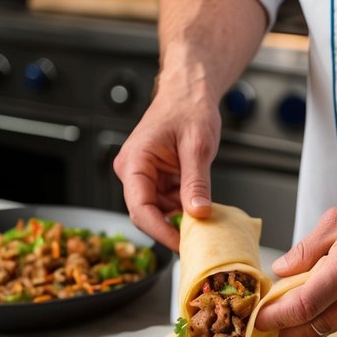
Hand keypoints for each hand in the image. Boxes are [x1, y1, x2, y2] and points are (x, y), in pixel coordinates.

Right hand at [112, 86, 220, 250]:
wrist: (189, 91)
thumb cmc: (188, 108)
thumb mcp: (197, 147)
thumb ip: (196, 183)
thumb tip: (198, 215)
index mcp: (134, 162)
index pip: (140, 208)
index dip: (161, 231)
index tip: (182, 244)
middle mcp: (132, 171)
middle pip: (146, 213)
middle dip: (172, 227)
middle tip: (198, 239)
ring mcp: (144, 176)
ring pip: (159, 211)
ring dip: (180, 217)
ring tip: (204, 217)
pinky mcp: (156, 178)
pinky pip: (167, 202)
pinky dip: (184, 206)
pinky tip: (199, 204)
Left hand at [254, 191, 336, 336]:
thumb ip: (307, 248)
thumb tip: (280, 270)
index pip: (302, 306)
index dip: (274, 318)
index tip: (255, 319)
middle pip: (311, 327)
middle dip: (281, 331)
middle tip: (258, 327)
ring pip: (326, 328)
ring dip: (299, 327)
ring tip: (278, 319)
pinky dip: (321, 319)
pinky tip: (308, 309)